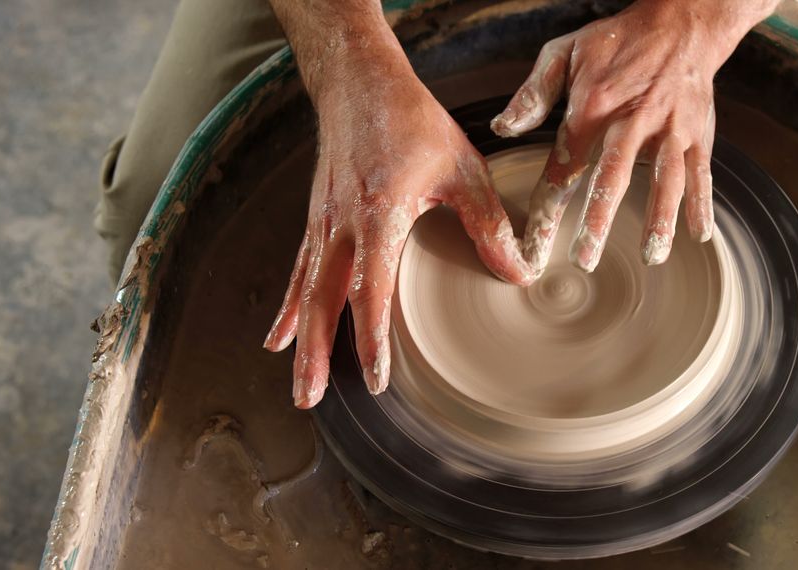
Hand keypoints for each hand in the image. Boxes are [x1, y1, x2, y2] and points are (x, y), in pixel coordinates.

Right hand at [265, 1, 531, 407]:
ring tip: (300, 386)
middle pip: (323, 301)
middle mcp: (341, 225)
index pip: (371, 288)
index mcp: (378, 214)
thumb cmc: (410, 121)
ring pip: (306, 292)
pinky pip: (298, 271)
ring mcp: (322, 224)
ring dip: (302, 340)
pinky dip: (290, 307)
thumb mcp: (463, 167)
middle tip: (311, 401)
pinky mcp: (316, 220)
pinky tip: (279, 337)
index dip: (372, 336)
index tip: (377, 377)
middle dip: (317, 354)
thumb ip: (489, 224)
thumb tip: (518, 273)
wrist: (359, 83)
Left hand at [491, 0, 775, 272]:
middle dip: (599, 221)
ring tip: (653, 256)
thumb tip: (502, 129)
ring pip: (666, 178)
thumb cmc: (617, 41)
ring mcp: (670, 128)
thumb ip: (533, 94)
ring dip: (660, 218)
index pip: (563, 168)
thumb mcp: (564, 52)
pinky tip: (700, 235)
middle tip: (585, 260)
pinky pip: (701, 171)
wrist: (681, 20)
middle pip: (613, 177)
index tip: (534, 249)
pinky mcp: (698, 132)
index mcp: (592, 107)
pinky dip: (702, 203)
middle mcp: (632, 121)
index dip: (547, 211)